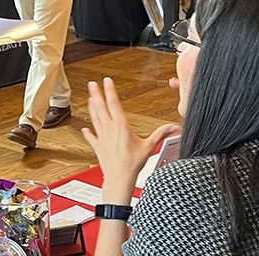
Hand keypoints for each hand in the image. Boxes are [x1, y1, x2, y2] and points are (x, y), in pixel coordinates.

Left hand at [82, 78, 179, 202]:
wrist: (119, 178)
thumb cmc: (133, 163)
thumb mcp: (149, 147)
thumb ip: (160, 135)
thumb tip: (173, 128)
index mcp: (121, 126)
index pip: (114, 103)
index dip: (110, 90)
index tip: (107, 80)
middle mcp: (109, 129)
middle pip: (101, 107)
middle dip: (96, 94)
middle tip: (92, 84)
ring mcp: (102, 137)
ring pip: (95, 118)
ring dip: (92, 107)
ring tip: (89, 98)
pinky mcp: (98, 147)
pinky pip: (92, 138)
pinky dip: (88, 133)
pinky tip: (85, 130)